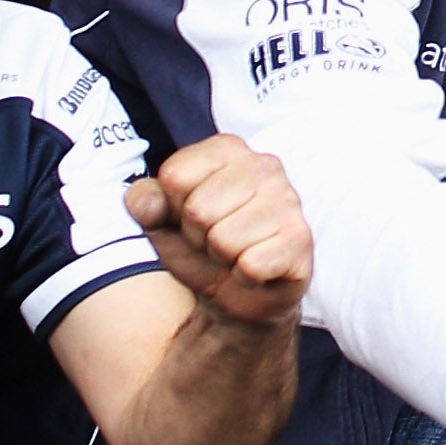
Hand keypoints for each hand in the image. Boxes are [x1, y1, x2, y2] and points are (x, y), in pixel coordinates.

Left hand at [124, 132, 311, 329]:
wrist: (236, 294)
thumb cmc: (200, 248)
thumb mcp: (161, 222)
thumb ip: (145, 202)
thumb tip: (146, 204)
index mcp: (227, 150)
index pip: (174, 177)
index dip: (172, 208)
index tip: (189, 218)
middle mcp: (264, 165)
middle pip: (198, 210)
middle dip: (197, 237)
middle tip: (214, 242)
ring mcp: (287, 200)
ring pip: (223, 240)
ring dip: (222, 258)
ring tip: (235, 254)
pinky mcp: (300, 239)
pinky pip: (250, 265)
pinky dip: (244, 277)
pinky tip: (254, 269)